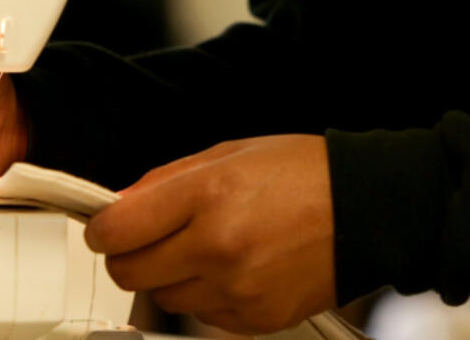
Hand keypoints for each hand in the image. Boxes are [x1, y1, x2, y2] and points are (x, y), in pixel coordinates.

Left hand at [85, 134, 336, 335]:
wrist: (366, 210)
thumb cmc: (305, 174)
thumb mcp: (230, 152)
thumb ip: (166, 180)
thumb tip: (121, 206)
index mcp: (209, 193)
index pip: (116, 231)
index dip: (104, 229)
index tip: (108, 227)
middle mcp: (218, 245)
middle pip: (130, 273)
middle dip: (132, 254)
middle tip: (154, 237)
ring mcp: (237, 287)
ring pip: (165, 298)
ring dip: (172, 276)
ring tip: (209, 246)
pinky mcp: (254, 317)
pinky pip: (203, 315)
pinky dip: (208, 294)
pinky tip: (236, 266)